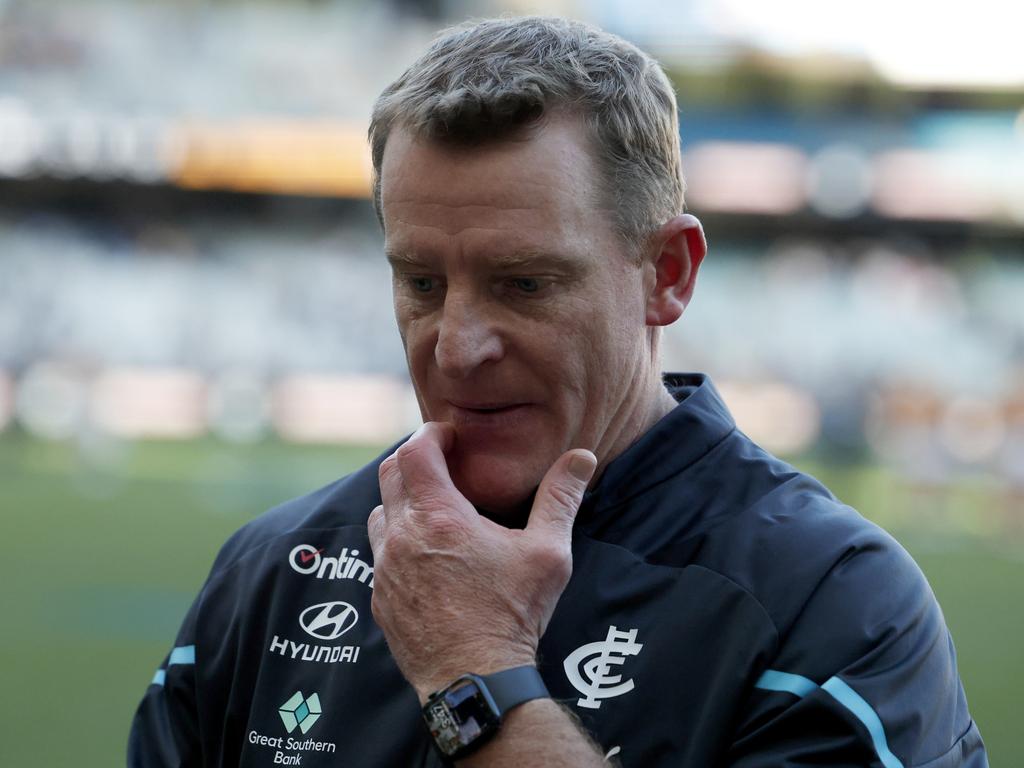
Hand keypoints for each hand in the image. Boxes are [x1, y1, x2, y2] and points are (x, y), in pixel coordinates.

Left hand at [367, 422, 596, 701]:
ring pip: (379, 513)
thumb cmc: (513, 615)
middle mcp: (402, 536)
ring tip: (433, 509)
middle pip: (389, 474)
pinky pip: (379, 554)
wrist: (477, 680)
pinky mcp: (380, 598)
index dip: (432, 434)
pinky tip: (425, 555)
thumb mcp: (547, 553)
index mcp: (439, 516)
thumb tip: (582, 457)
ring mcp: (385, 569)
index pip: (416, 450)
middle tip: (443, 464)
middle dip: (414, 460)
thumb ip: (560, 498)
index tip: (452, 437)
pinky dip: (396, 541)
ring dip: (401, 501)